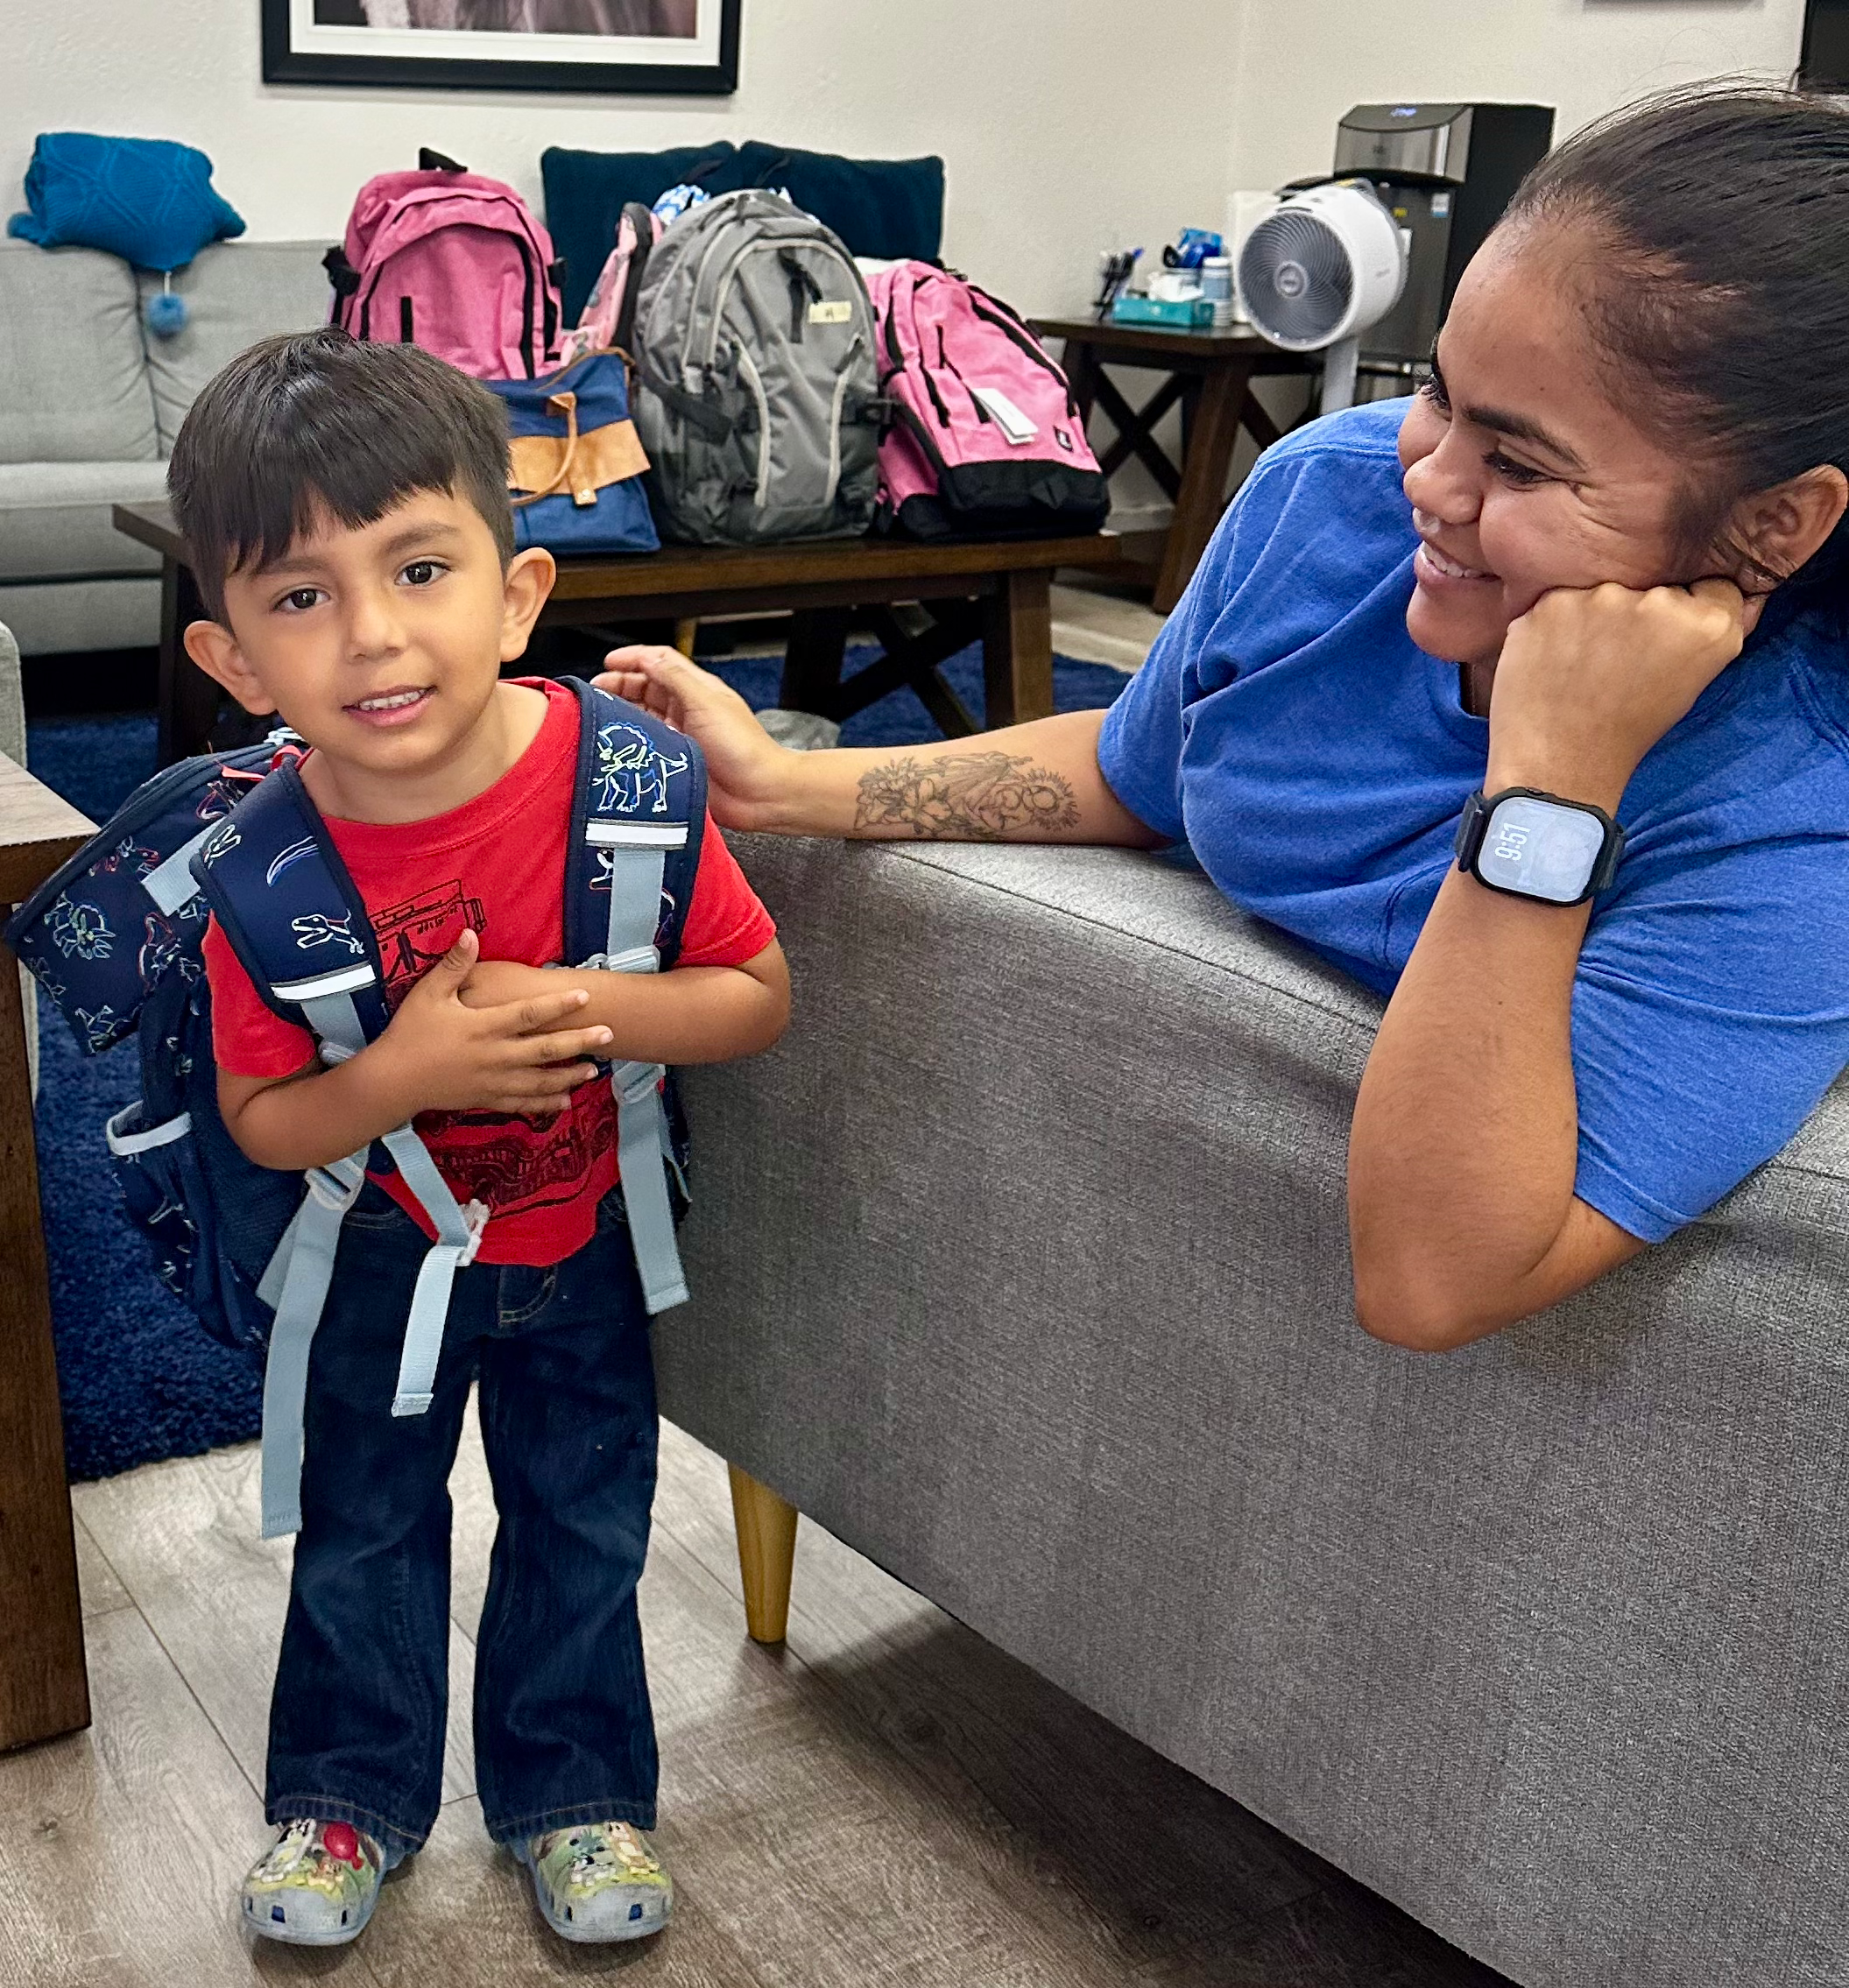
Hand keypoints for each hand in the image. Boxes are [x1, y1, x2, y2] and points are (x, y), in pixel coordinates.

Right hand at [374, 930, 613, 1117]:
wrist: (393, 1080)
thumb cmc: (410, 1032)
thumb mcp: (428, 993)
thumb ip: (453, 964)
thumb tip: (471, 933)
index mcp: (483, 1027)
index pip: (529, 1014)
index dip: (558, 1004)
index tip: (584, 995)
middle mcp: (494, 1056)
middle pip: (545, 1049)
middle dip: (579, 1041)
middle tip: (608, 1034)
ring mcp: (493, 1081)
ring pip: (540, 1081)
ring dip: (569, 1075)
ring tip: (594, 1070)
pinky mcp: (486, 1099)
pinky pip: (522, 1103)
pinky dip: (545, 1103)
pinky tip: (565, 1102)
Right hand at [593, 646, 803, 829]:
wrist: (760, 794)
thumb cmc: (744, 749)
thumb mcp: (706, 703)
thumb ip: (676, 677)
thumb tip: (647, 657)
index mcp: (697, 690)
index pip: (660, 662)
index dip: (634, 657)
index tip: (609, 661)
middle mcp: (687, 710)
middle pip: (646, 688)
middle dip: (620, 684)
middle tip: (597, 691)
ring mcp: (680, 736)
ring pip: (643, 716)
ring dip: (622, 712)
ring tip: (600, 715)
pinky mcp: (675, 761)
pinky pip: (647, 746)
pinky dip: (631, 741)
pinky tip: (618, 743)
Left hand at [1486, 579, 1751, 812]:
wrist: (1559, 762)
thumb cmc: (1627, 731)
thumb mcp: (1690, 684)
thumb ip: (1711, 634)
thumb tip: (1737, 597)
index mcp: (1707, 626)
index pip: (1710, 589)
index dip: (1686, 617)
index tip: (1663, 645)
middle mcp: (1659, 603)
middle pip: (1654, 590)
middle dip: (1637, 618)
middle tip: (1617, 664)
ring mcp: (1601, 599)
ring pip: (1603, 594)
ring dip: (1593, 619)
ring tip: (1581, 667)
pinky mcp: (1551, 603)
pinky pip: (1558, 604)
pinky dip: (1554, 627)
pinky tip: (1552, 662)